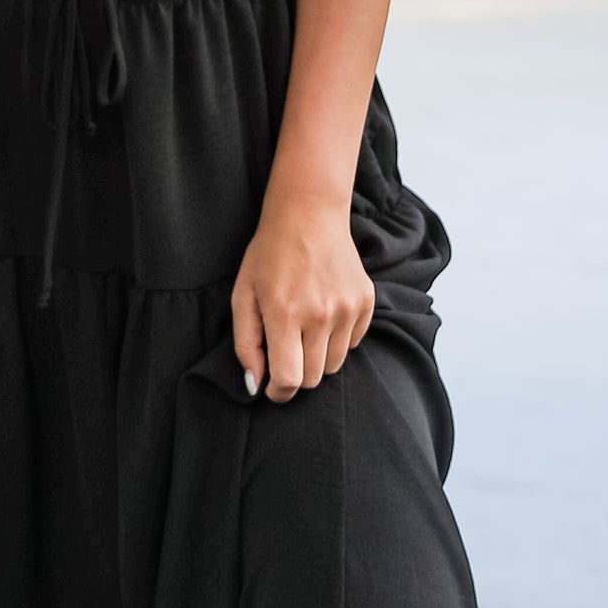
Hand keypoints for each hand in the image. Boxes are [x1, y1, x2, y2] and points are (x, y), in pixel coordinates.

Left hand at [231, 189, 374, 401]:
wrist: (309, 215)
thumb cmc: (269, 255)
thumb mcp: (243, 296)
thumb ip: (246, 345)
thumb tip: (255, 384)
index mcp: (285, 315)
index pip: (290, 380)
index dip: (279, 392)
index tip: (272, 388)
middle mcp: (320, 315)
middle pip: (313, 378)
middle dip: (296, 375)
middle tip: (285, 354)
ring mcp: (347, 308)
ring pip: (334, 364)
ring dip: (316, 358)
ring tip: (303, 331)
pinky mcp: (365, 302)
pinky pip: (353, 343)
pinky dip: (337, 340)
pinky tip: (323, 315)